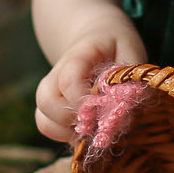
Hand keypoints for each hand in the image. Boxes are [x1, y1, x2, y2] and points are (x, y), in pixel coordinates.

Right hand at [34, 24, 144, 143]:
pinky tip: (87, 128)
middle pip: (46, 102)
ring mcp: (49, 92)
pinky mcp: (50, 108)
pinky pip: (48, 128)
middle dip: (73, 119)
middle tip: (98, 120)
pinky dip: (65, 135)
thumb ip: (129, 76)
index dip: (85, 102)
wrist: (96, 37)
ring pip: (42, 120)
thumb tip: (125, 105)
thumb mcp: (130, 49)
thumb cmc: (116, 45)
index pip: (69, 82)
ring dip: (67, 131)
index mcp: (77, 57)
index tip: (104, 108)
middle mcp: (55, 75)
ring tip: (93, 126)